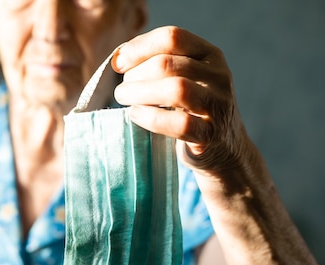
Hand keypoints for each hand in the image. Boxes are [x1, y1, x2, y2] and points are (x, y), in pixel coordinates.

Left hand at [111, 26, 249, 173]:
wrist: (223, 149)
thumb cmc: (191, 110)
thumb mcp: (182, 80)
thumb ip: (158, 65)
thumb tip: (118, 58)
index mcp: (209, 55)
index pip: (173, 37)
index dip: (139, 48)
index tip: (118, 64)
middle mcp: (218, 76)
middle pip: (168, 63)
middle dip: (136, 75)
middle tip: (122, 90)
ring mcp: (217, 106)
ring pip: (176, 89)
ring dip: (140, 93)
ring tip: (125, 100)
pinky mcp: (210, 135)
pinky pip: (180, 123)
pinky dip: (151, 118)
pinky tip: (136, 115)